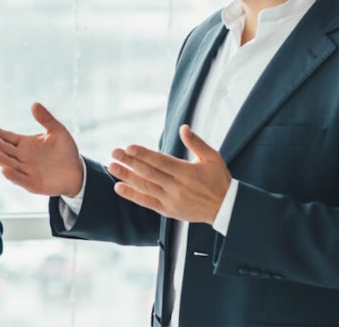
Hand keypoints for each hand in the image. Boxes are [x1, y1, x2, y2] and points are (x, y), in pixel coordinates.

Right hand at [0, 103, 84, 196]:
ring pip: (9, 164)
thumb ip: (46, 119)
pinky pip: (20, 179)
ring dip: (0, 159)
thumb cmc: (66, 151)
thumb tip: (34, 104)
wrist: (77, 172)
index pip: (7, 137)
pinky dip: (12, 175)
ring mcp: (25, 171)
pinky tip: (4, 169)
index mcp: (24, 144)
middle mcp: (21, 157)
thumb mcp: (57, 131)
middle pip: (5, 149)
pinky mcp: (32, 184)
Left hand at [107, 124, 231, 224]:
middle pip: (149, 173)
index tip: (128, 147)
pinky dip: (132, 195)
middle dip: (130, 162)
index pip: (161, 161)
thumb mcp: (213, 158)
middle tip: (114, 153)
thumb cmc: (219, 180)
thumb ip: (196, 143)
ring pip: (145, 187)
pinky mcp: (168, 211)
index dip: (144, 154)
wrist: (226, 209)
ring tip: (111, 167)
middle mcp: (177, 187)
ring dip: (127, 177)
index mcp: (187, 172)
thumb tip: (183, 127)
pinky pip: (147, 202)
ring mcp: (171, 200)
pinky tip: (119, 187)